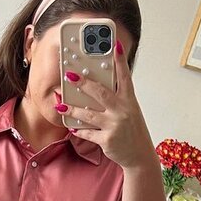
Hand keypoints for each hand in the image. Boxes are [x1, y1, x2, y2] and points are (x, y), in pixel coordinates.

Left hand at [56, 39, 155, 170]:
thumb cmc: (133, 131)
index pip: (125, 76)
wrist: (139, 155)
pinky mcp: (106, 139)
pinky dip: (78, 129)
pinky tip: (71, 126)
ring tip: (61, 105)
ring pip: (88, 114)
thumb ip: (117, 99)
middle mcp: (122, 111)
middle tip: (70, 75)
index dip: (120, 60)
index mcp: (129, 101)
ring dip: (73, 109)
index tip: (114, 44)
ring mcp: (114, 125)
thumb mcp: (130, 111)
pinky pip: (87, 132)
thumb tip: (96, 88)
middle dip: (84, 83)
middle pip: (100, 93)